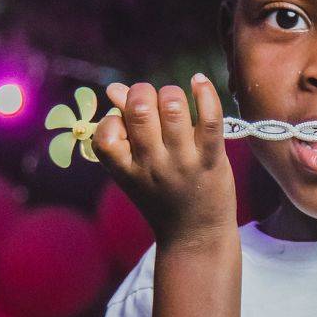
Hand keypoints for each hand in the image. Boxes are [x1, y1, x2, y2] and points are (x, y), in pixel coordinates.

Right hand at [91, 76, 237, 245]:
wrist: (195, 235)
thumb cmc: (162, 195)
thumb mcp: (134, 170)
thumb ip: (124, 129)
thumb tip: (115, 89)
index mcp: (126, 169)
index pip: (105, 133)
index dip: (113, 117)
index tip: (125, 123)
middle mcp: (152, 165)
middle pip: (140, 110)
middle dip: (143, 92)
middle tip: (151, 102)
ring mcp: (182, 162)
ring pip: (173, 108)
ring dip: (171, 93)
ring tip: (174, 101)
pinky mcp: (211, 160)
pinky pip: (210, 119)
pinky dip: (205, 93)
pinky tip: (199, 81)